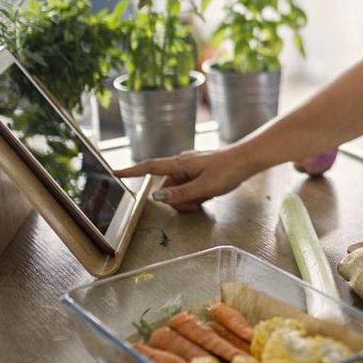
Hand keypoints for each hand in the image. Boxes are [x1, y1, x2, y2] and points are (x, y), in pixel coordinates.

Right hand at [115, 149, 253, 210]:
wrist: (248, 159)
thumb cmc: (228, 170)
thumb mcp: (205, 187)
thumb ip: (180, 194)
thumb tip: (156, 198)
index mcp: (179, 164)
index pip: (149, 168)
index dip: (131, 172)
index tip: (114, 173)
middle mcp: (182, 163)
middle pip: (166, 188)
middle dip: (178, 200)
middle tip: (197, 202)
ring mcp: (190, 167)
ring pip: (178, 190)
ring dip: (189, 199)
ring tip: (206, 198)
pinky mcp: (198, 171)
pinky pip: (189, 188)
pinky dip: (196, 195)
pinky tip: (209, 194)